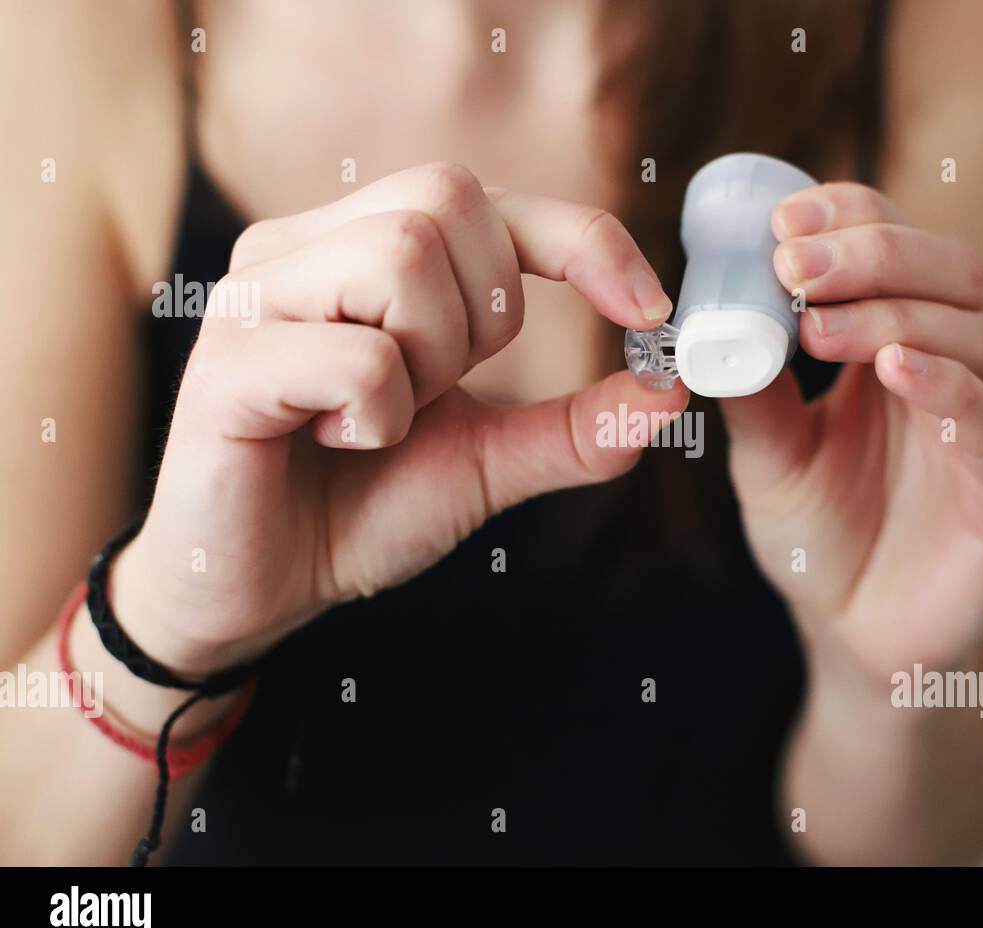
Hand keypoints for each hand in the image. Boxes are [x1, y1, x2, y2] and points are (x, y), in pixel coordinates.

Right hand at [113, 163, 686, 675]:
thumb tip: (674, 391)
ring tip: (379, 420)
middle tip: (439, 392)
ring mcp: (255, 294)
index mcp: (360, 249)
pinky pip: (356, 357)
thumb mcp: (488, 463)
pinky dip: (379, 416)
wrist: (262, 589)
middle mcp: (303, 247)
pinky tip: (335, 442)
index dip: (581, 239)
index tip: (650, 308)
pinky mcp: (225, 362)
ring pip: (400, 256)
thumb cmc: (361, 507)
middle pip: (445, 202)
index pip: (485, 198)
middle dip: (484, 316)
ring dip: (429, 362)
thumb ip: (576, 428)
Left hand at [720, 182, 982, 679]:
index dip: (851, 219)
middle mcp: (968, 370)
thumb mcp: (770, 453)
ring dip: (893, 314)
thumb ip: (754, 389)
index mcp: (910, 342)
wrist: (854, 636)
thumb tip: (714, 316)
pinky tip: (895, 369)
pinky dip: (949, 388)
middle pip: (951, 272)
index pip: (902, 247)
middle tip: (793, 264)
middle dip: (871, 254)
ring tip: (816, 322)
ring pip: (976, 337)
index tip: (781, 221)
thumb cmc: (821, 536)